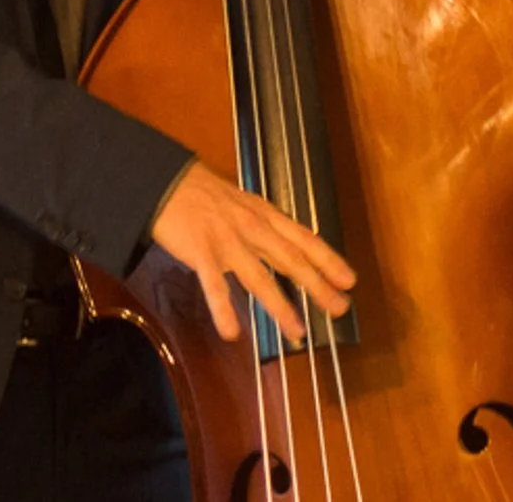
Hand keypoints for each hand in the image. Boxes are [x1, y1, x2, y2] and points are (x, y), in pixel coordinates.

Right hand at [149, 163, 355, 345]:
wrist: (163, 180)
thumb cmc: (201, 193)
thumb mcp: (241, 202)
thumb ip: (263, 225)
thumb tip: (286, 247)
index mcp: (262, 214)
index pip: (302, 238)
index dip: (328, 259)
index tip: (349, 280)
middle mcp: (250, 227)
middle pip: (290, 259)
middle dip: (316, 285)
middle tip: (338, 309)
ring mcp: (226, 240)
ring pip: (258, 277)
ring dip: (280, 306)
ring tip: (297, 331)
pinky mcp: (200, 252)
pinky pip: (214, 285)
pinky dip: (223, 309)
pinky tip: (232, 332)